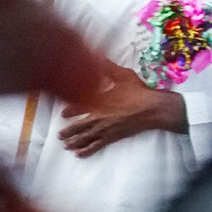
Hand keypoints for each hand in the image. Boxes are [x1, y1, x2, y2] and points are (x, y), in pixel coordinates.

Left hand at [58, 74, 186, 157]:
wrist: (152, 108)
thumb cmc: (138, 91)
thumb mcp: (123, 75)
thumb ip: (108, 68)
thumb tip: (99, 58)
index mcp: (98, 102)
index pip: (78, 108)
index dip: (69, 112)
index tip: (62, 114)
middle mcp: (98, 117)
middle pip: (78, 126)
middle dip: (68, 131)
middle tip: (59, 136)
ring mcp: (105, 129)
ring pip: (85, 137)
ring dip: (74, 142)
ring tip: (66, 146)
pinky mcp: (112, 137)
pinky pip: (96, 145)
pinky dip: (87, 150)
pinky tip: (79, 154)